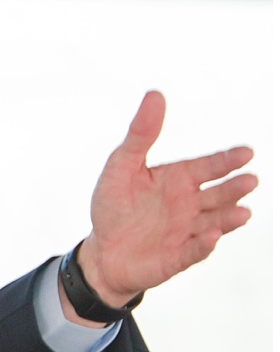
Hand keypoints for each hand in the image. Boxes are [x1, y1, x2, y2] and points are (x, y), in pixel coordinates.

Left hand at [72, 91, 256, 313]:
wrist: (102, 252)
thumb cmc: (112, 206)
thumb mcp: (121, 166)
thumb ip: (140, 134)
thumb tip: (155, 95)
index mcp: (180, 178)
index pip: (209, 166)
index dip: (227, 160)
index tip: (246, 152)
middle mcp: (190, 204)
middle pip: (219, 194)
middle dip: (235, 188)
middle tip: (250, 180)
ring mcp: (187, 231)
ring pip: (215, 222)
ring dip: (229, 217)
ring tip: (243, 212)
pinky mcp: (177, 257)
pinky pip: (194, 251)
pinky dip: (203, 245)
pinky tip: (212, 236)